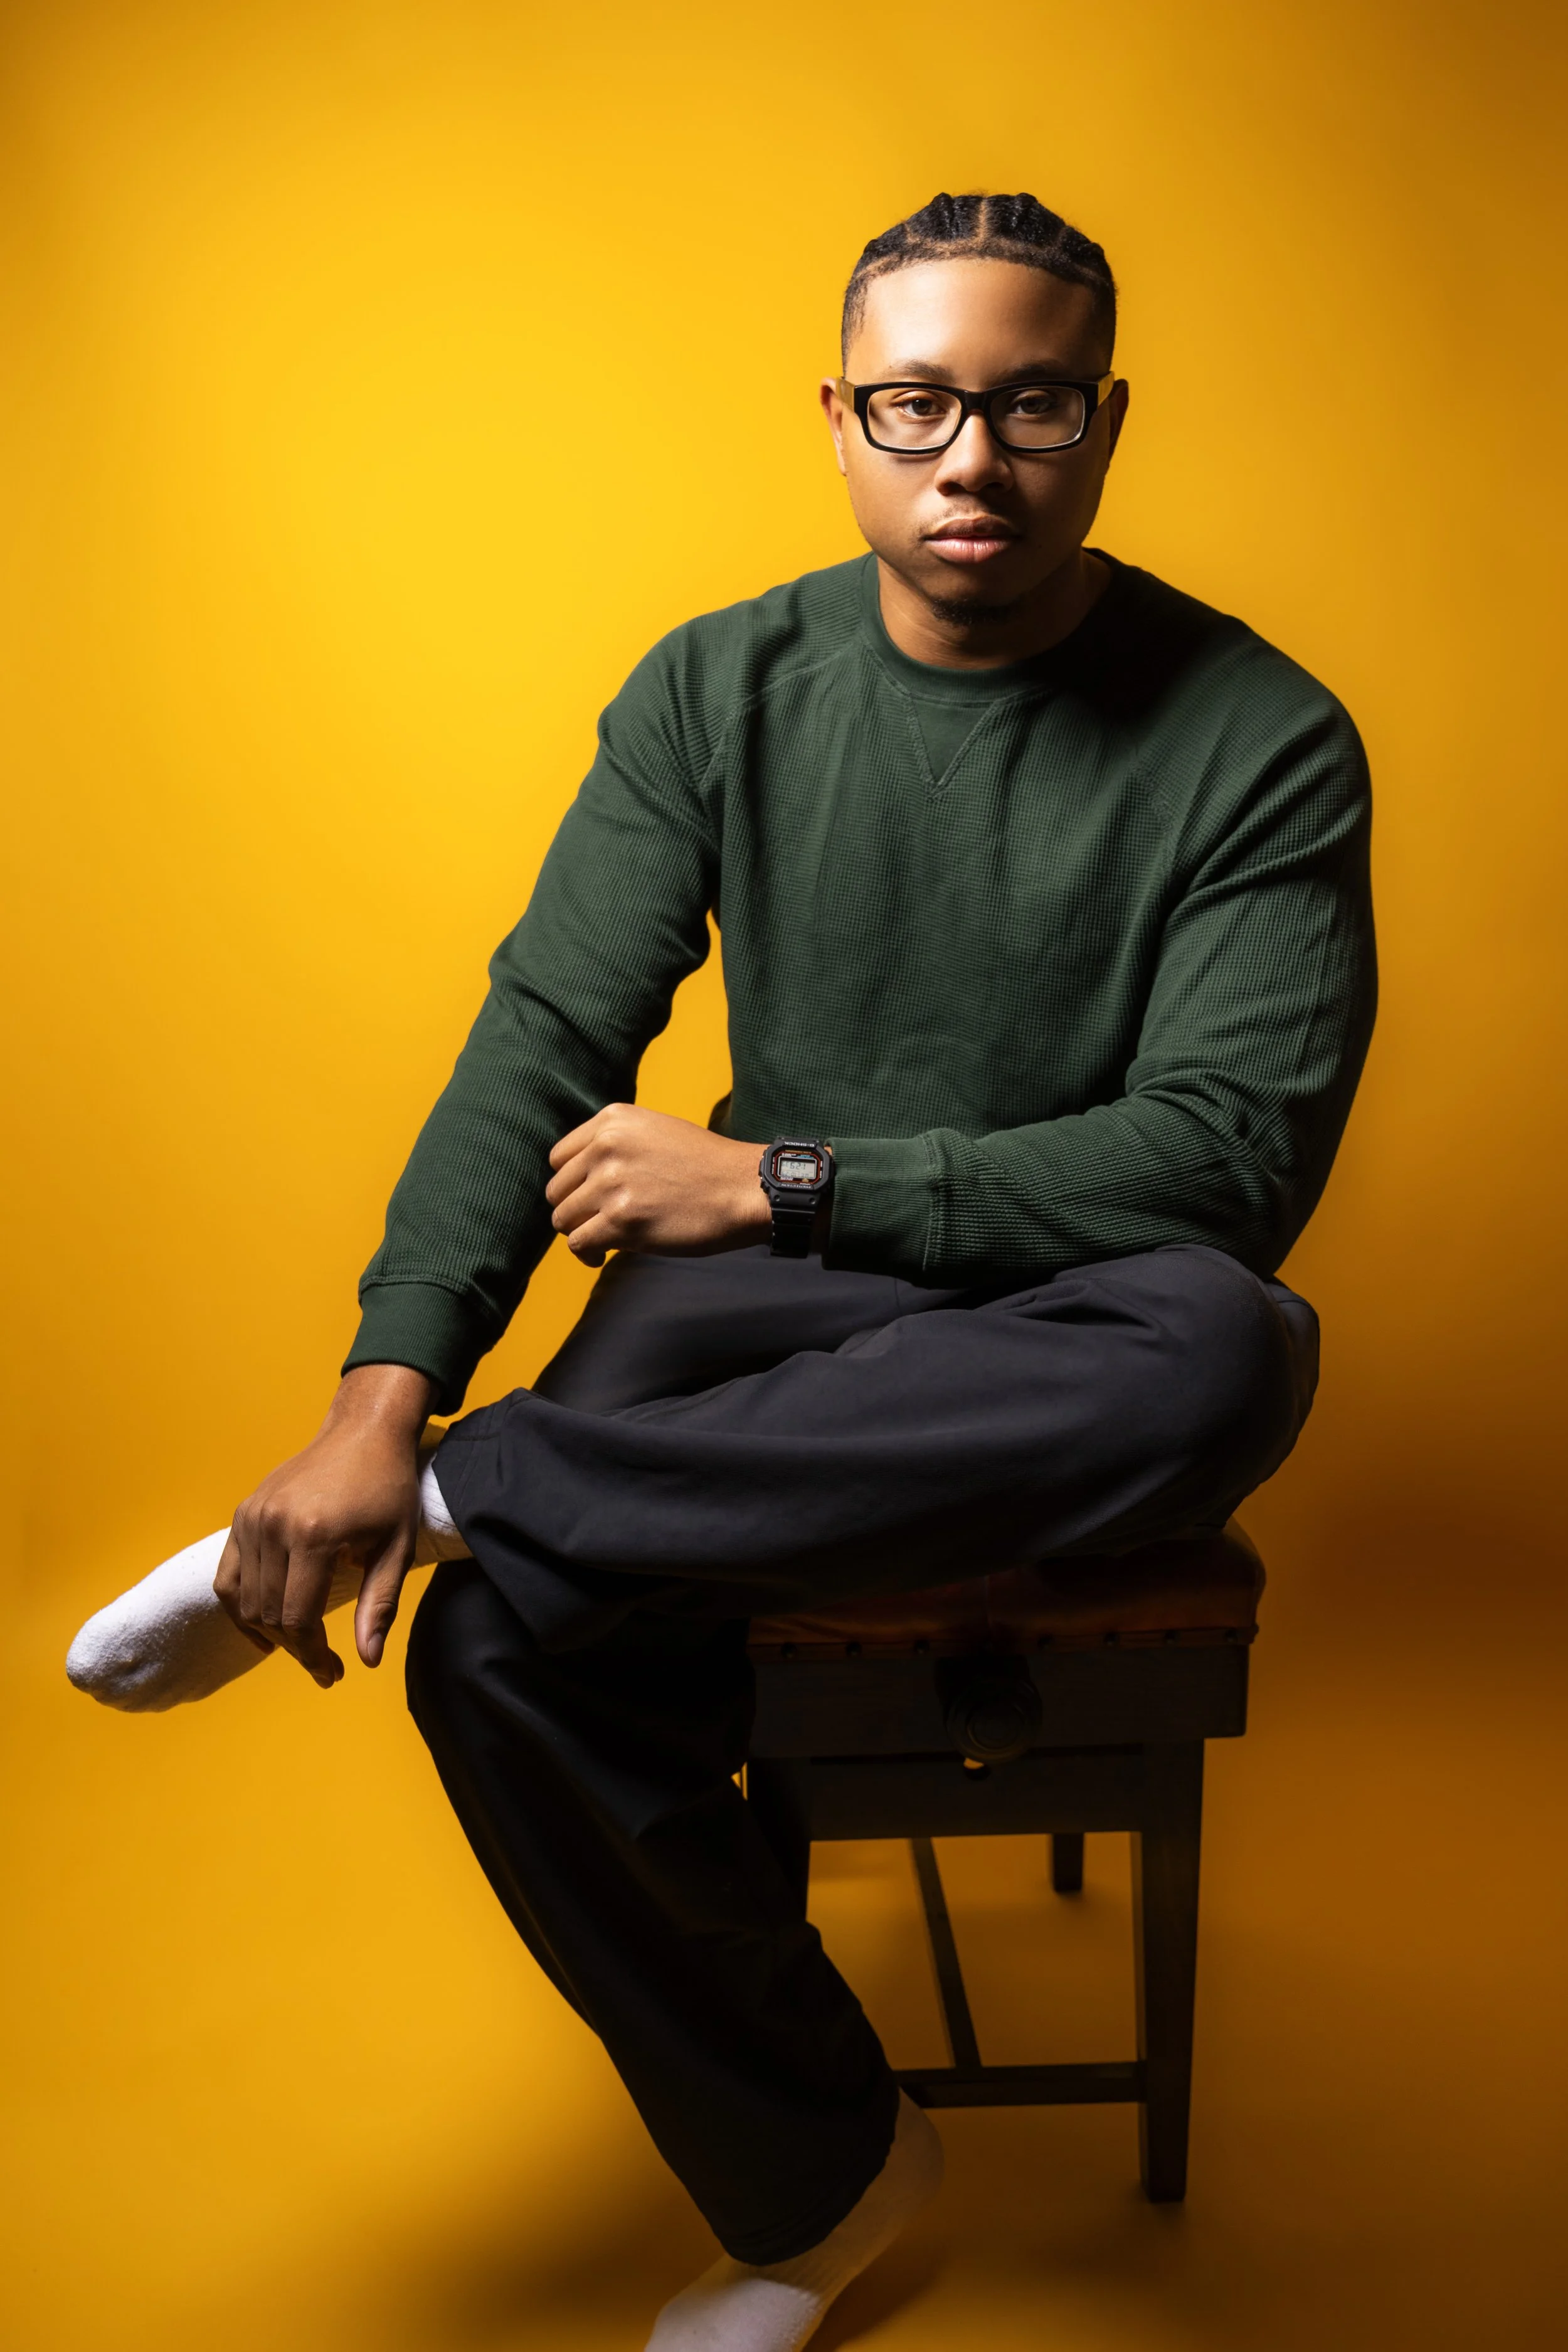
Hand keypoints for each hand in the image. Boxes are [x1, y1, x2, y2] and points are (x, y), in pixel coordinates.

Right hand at [213, 1364, 435, 1687]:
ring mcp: (252, 1517)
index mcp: (314, 1535)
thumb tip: (367, 1661)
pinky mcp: (243, 1513)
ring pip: (244, 1600)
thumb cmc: (388, 1488)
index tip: (333, 1673)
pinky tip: (263, 1628)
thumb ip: (379, 1605)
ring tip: (301, 1646)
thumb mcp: (397, 1547)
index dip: (313, 1655)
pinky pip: (227, 1575)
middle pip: (269, 1614)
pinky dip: (240, 1607)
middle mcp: (273, 1525)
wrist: (364, 1431)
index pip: (297, 1618)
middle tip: (325, 1666)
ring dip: (269, 1632)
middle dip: (296, 1649)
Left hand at [546, 1103, 769, 1267]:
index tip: (589, 1198)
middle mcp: (606, 1147)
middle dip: (575, 1210)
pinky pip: (578, 1243)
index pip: (559, 1158)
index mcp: (613, 1121)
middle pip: (557, 1190)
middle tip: (600, 1223)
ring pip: (563, 1218)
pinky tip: (602, 1256)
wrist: (743, 1188)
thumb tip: (579, 1179)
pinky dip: (586, 1254)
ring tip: (603, 1240)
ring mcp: (612, 1183)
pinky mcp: (621, 1220)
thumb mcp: (656, 1131)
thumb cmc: (706, 1166)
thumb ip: (616, 1144)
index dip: (572, 1183)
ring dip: (581, 1233)